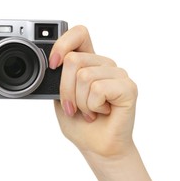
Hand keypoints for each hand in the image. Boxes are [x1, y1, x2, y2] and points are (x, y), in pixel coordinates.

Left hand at [50, 26, 137, 158]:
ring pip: (84, 76)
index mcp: (88, 62)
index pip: (78, 33)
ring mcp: (118, 74)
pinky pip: (98, 88)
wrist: (97, 147)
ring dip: (80, 102)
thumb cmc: (79, 123)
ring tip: (90, 111)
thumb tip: (51, 64)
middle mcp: (104, 64)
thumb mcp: (59, 98)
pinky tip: (102, 112)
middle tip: (74, 107)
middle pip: (74, 59)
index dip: (62, 44)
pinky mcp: (128, 88)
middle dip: (66, 90)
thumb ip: (57, 79)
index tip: (53, 64)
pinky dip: (93, 106)